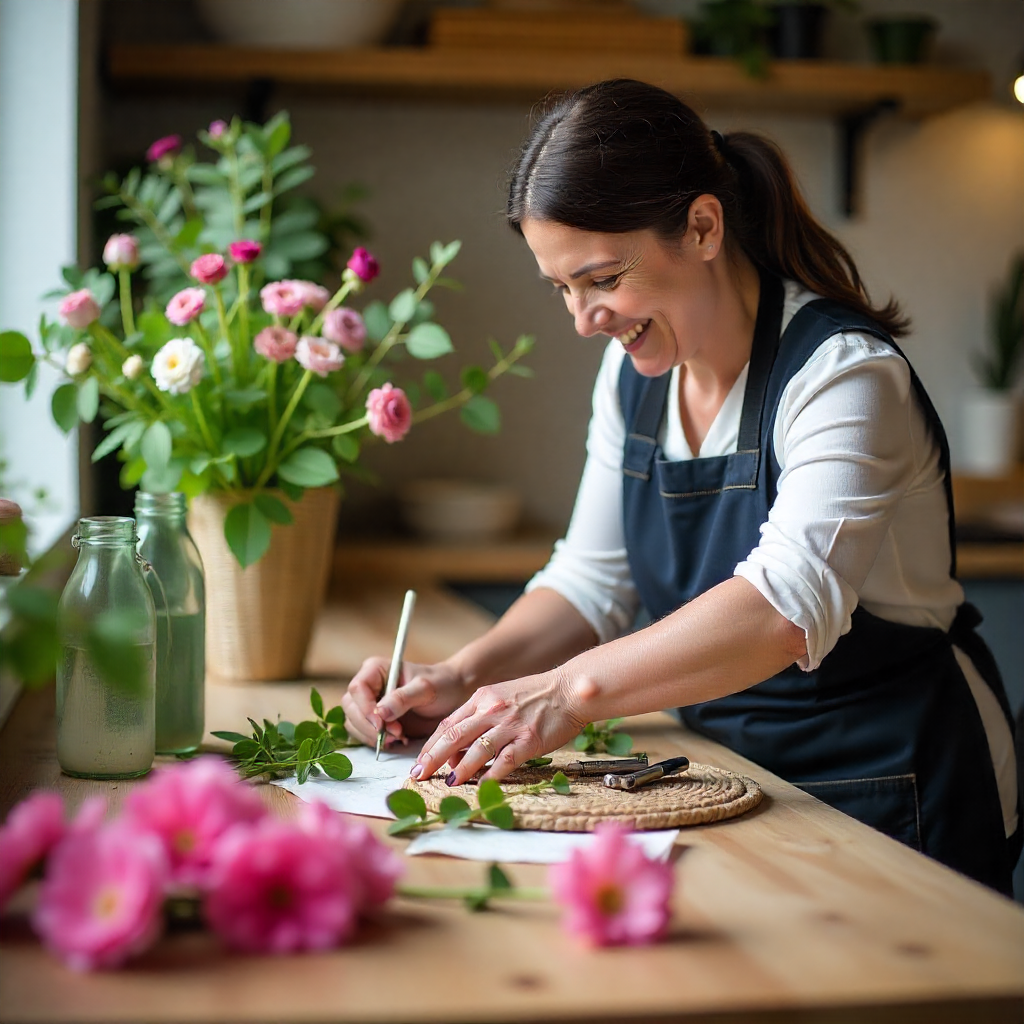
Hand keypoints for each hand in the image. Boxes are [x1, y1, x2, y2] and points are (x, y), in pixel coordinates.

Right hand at [341, 657, 472, 747]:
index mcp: (375, 670)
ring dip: (371, 735)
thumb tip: (380, 713)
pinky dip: (376, 741)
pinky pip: (363, 734)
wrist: (452, 695)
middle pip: (350, 708)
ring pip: (353, 723)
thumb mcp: (425, 688)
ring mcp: (369, 704)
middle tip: (395, 733)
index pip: (357, 689)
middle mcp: (368, 686)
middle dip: (368, 725)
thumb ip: (402, 698)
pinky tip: (397, 739)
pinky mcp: (375, 721)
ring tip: (399, 736)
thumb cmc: (440, 684)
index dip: (365, 708)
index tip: (381, 724)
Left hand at [411, 669, 586, 784]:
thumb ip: (479, 717)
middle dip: (433, 758)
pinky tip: (482, 786)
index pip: (448, 723)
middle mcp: (491, 710)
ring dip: (460, 769)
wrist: (568, 690)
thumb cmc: (535, 696)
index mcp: (481, 698)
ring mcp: (510, 725)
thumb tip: (458, 749)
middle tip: (418, 775)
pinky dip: (491, 775)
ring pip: (476, 749)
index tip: (419, 761)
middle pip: (454, 736)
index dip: (431, 744)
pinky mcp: (528, 739)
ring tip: (449, 782)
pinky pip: (505, 760)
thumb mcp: (501, 696)